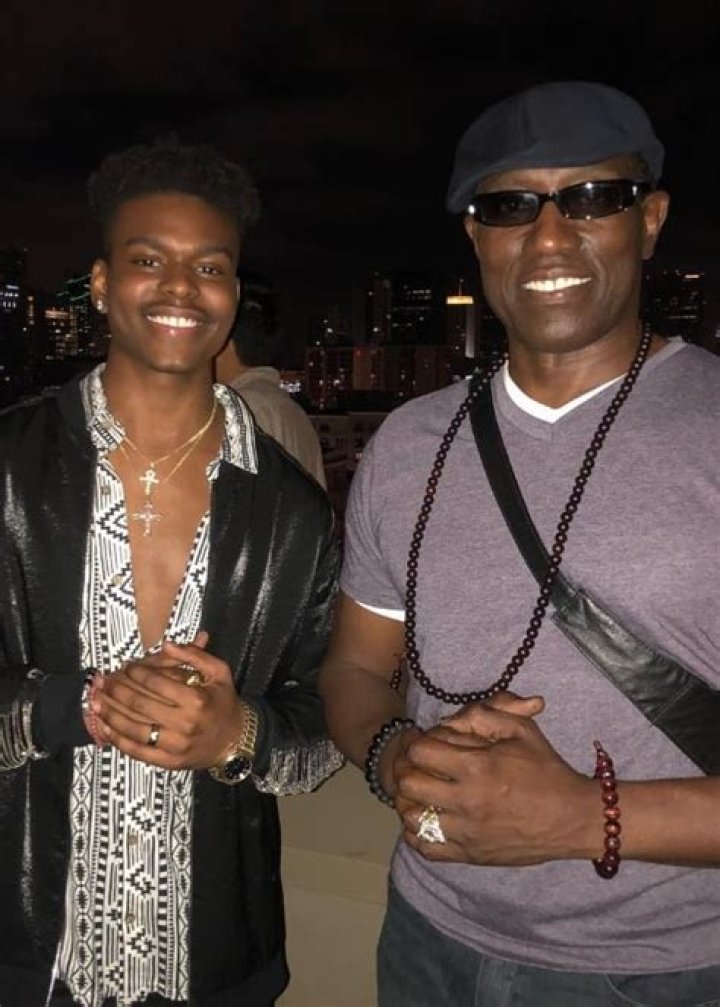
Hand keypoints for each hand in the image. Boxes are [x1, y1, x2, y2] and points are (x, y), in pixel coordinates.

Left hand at [93, 633, 246, 770]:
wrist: (235, 741)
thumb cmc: (224, 703)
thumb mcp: (220, 672)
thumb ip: (195, 655)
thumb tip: (167, 644)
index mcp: (196, 700)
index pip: (156, 682)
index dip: (136, 672)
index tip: (125, 666)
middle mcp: (184, 724)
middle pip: (140, 705)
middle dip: (117, 690)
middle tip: (103, 680)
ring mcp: (175, 746)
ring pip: (134, 729)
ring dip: (110, 714)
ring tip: (95, 701)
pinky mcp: (168, 762)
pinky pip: (137, 751)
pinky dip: (117, 739)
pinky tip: (104, 727)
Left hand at [397, 693, 596, 865]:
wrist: (573, 818)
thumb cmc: (547, 769)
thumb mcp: (521, 728)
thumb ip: (483, 714)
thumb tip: (449, 720)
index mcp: (477, 766)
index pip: (420, 751)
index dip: (421, 742)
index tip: (432, 744)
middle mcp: (466, 801)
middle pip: (408, 784)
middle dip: (411, 770)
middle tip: (423, 767)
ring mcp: (466, 832)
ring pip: (412, 818)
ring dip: (412, 802)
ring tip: (426, 793)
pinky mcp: (471, 855)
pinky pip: (426, 848)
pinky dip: (418, 834)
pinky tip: (429, 820)